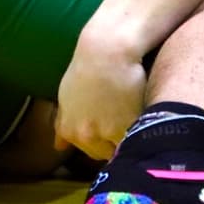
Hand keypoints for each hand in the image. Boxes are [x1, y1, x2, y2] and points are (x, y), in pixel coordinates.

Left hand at [53, 30, 146, 160]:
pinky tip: (145, 116)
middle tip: (122, 120)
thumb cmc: (87, 67)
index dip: (103, 142)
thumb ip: (63, 123)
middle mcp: (85, 135)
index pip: (91, 152)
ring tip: (135, 118)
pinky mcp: (129, 124)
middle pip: (106, 154)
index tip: (110, 130)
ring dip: (129, 137)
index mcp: (70, 130)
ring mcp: (107, 132)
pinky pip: (137, 138)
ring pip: (123, 148)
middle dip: (114, 142)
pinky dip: (142, 130)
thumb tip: (58, 147)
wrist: (108, 48)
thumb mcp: (67, 96)